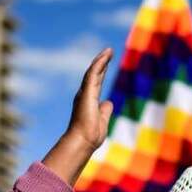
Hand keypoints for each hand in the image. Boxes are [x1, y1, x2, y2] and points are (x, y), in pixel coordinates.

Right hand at [42, 48, 114, 185]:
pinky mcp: (86, 92)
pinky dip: (99, 64)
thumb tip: (109, 102)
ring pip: (93, 72)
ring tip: (108, 51)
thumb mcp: (102, 120)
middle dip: (101, 63)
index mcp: (88, 101)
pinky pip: (93, 74)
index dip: (101, 72)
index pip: (96, 83)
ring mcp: (85, 93)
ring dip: (101, 60)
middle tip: (108, 53)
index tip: (106, 63)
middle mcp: (85, 95)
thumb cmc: (91, 135)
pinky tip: (105, 56)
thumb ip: (104, 110)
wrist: (83, 141)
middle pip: (94, 74)